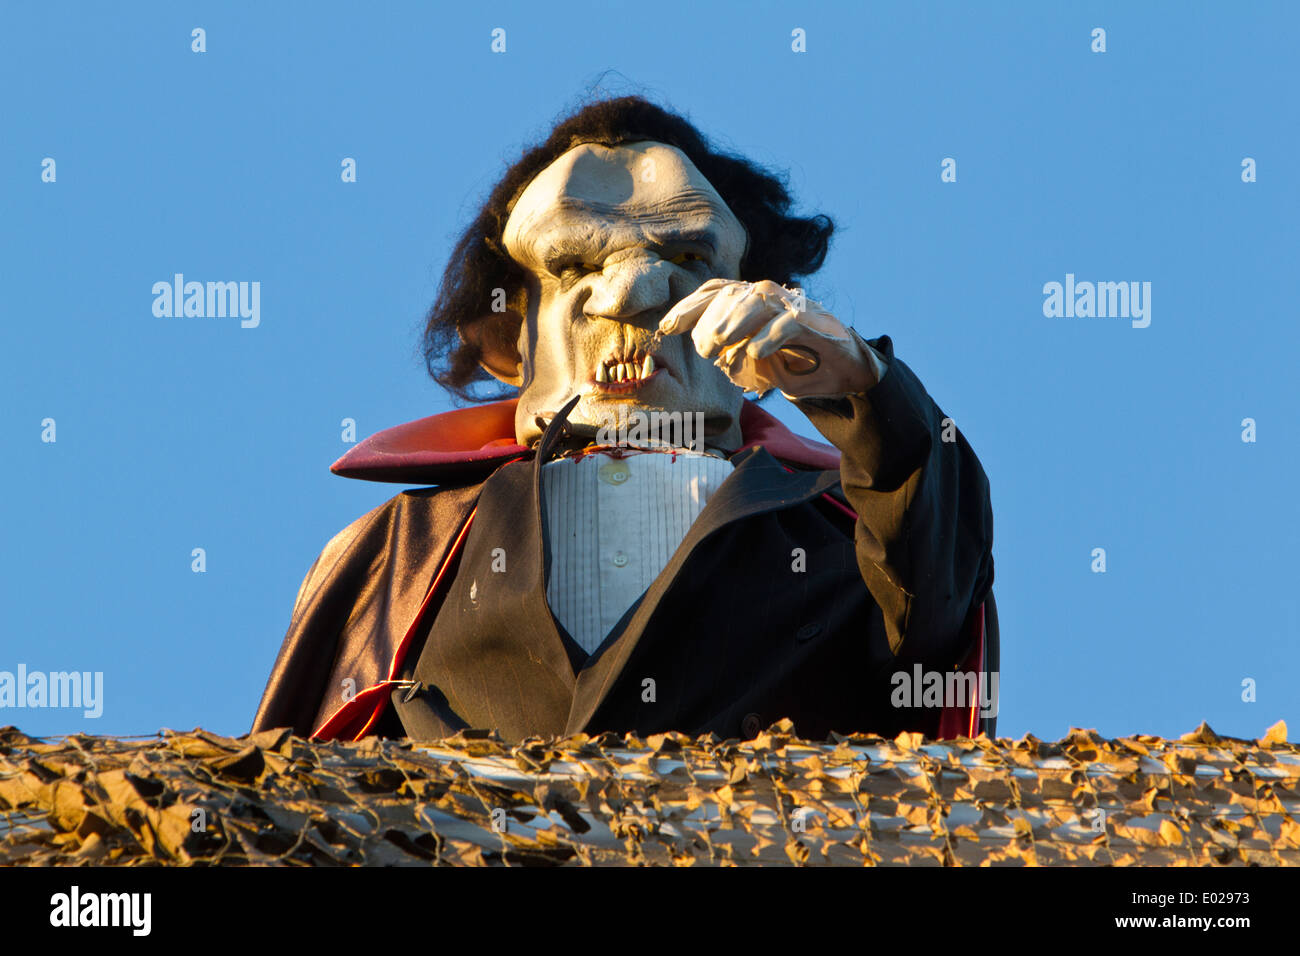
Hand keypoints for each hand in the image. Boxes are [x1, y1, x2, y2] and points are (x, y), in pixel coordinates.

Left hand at [659, 279, 880, 397]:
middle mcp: (772, 297)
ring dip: (732, 324)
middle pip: (732, 293)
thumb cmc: (800, 364)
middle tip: (702, 348)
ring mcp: (795, 307)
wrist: (849, 372)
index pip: (716, 292)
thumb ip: (732, 355)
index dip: (689, 306)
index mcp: (754, 302)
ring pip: (757, 302)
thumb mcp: (758, 363)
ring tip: (716, 348)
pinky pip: (787, 323)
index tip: (666, 327)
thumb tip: (705, 352)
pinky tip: (754, 354)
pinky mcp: (817, 323)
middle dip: (709, 318)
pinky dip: (768, 337)